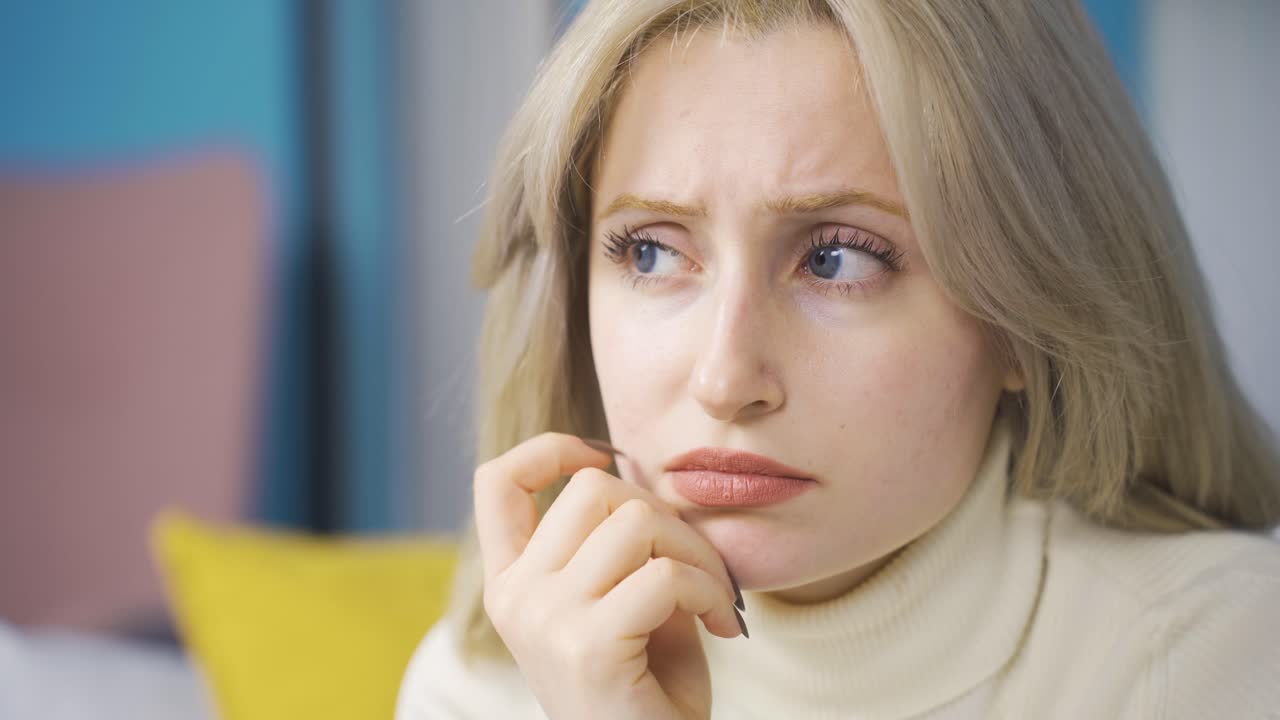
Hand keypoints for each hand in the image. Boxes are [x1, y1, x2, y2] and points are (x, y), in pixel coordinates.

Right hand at [473, 432, 744, 719]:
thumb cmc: (646, 692)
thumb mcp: (621, 603)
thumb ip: (620, 543)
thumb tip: (646, 473)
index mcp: (512, 585)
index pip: (496, 480)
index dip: (549, 449)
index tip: (605, 458)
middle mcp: (515, 598)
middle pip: (593, 488)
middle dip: (666, 515)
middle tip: (699, 568)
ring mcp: (543, 622)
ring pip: (635, 521)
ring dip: (697, 554)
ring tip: (715, 598)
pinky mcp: (587, 648)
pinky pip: (666, 576)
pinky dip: (711, 593)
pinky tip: (724, 628)